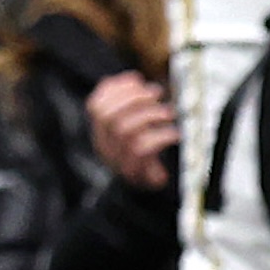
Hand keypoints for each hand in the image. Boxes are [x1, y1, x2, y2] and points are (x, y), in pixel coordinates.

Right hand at [86, 71, 179, 189]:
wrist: (149, 191)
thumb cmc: (146, 152)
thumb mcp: (134, 126)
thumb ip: (130, 103)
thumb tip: (134, 78)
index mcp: (100, 132)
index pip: (95, 105)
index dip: (116, 89)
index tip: (138, 80)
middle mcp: (104, 146)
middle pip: (108, 116)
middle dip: (134, 98)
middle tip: (157, 93)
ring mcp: (117, 160)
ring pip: (125, 131)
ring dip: (150, 115)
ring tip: (169, 112)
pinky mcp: (135, 173)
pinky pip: (143, 150)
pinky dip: (161, 136)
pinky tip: (174, 133)